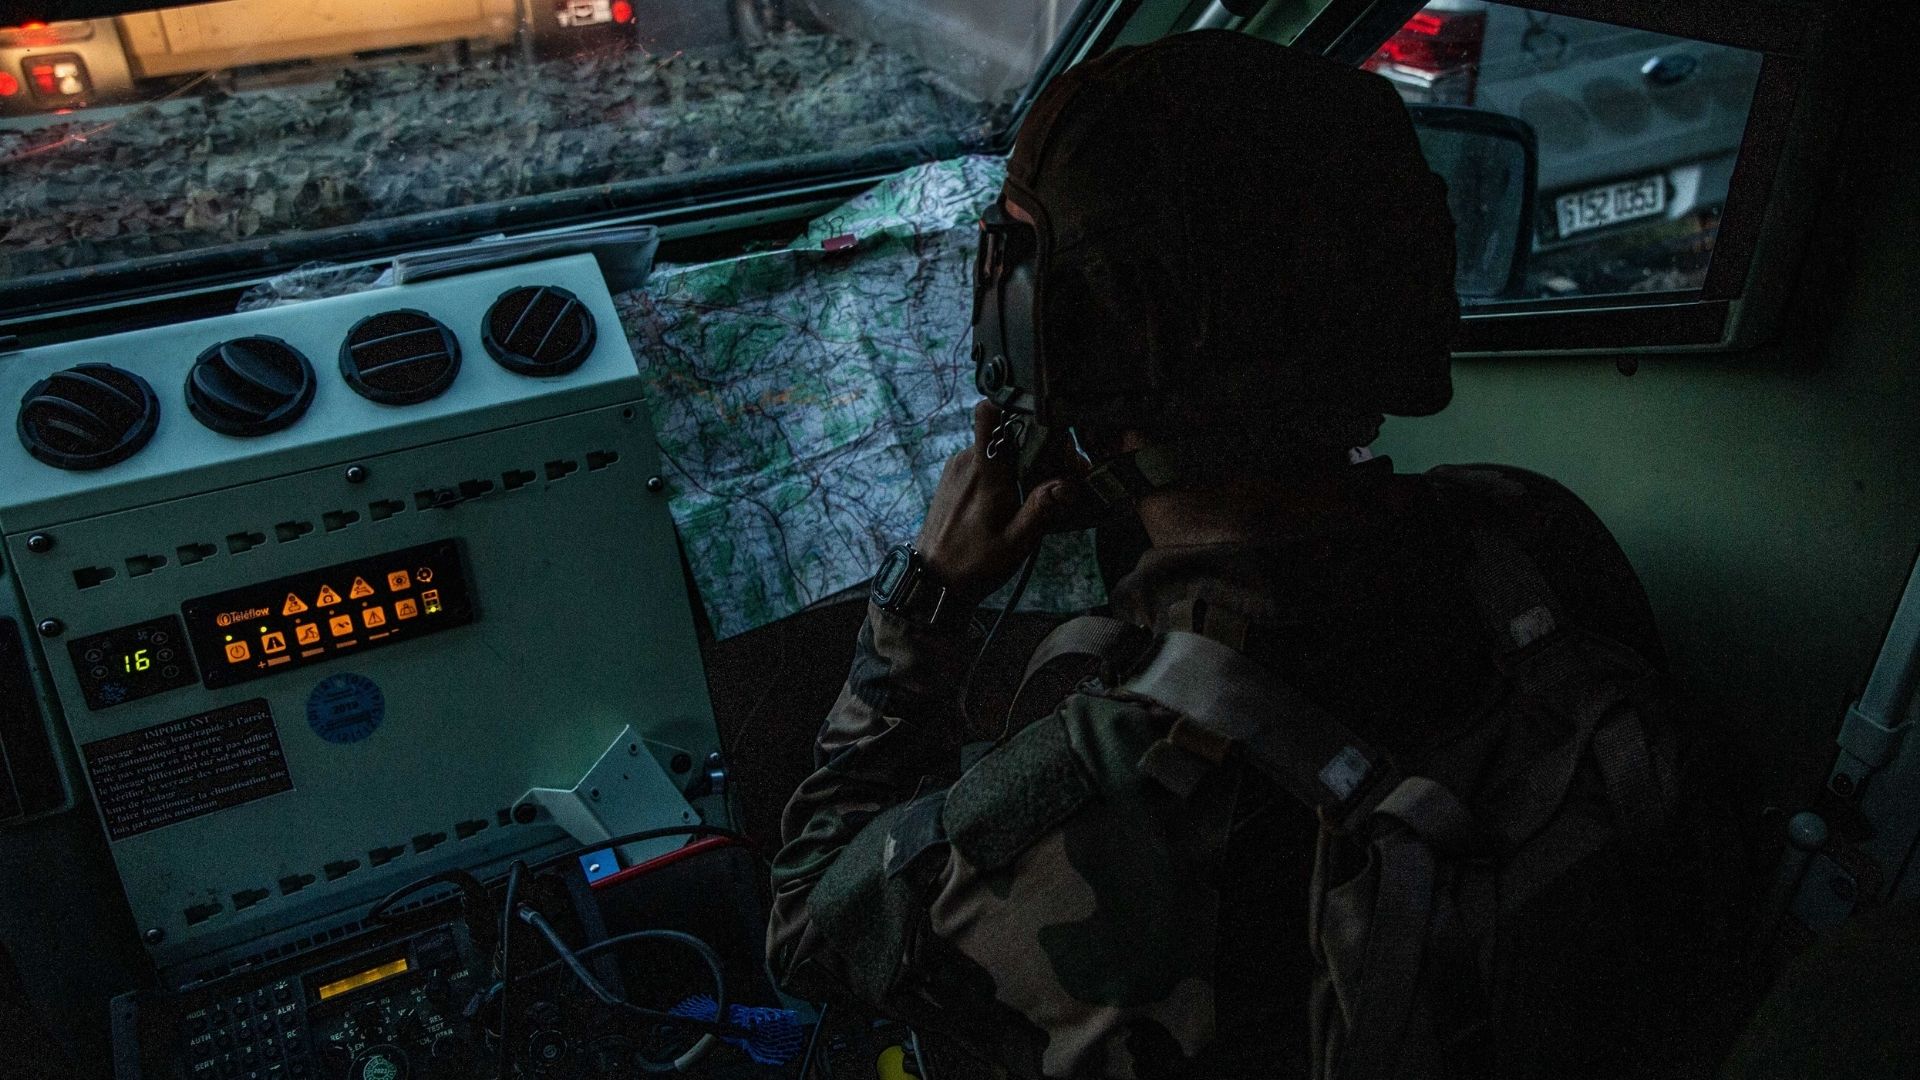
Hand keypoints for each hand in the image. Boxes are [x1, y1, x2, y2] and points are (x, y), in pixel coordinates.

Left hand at [914, 401, 1075, 606]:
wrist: (933, 579)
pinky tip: (1011, 496)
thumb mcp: (1015, 543)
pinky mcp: (953, 475)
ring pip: (996, 445)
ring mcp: (957, 466)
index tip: (1040, 414)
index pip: (988, 413)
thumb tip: (1068, 483)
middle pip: (1005, 429)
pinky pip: (983, 459)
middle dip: (1033, 444)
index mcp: (984, 472)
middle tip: (1055, 474)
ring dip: (1018, 460)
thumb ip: (1041, 509)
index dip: (1013, 402)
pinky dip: (1001, 470)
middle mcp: (967, 461)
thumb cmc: (973, 564)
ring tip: (1033, 491)